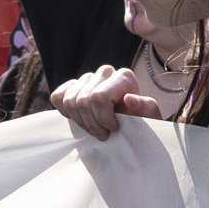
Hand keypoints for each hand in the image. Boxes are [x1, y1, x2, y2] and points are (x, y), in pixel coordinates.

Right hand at [48, 66, 163, 141]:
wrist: (132, 128)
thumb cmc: (142, 124)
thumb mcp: (150, 119)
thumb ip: (146, 108)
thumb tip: (129, 98)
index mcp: (124, 77)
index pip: (98, 96)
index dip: (102, 117)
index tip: (114, 129)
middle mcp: (105, 72)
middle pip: (82, 100)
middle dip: (91, 123)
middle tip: (104, 135)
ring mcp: (87, 79)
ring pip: (68, 100)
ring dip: (80, 121)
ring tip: (95, 129)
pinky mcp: (73, 87)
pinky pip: (58, 97)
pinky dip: (66, 112)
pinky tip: (81, 119)